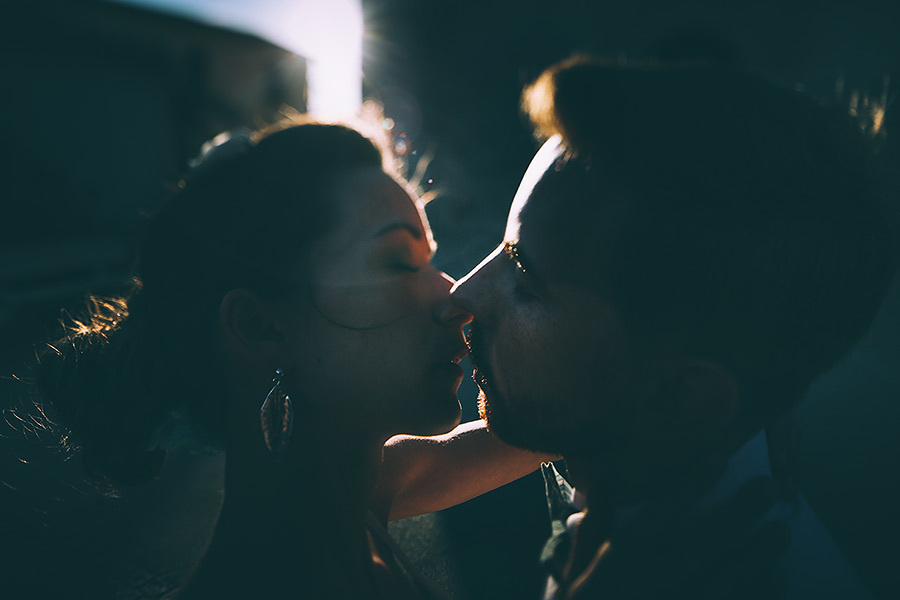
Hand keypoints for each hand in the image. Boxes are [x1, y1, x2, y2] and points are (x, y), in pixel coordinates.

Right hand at [563, 476, 789, 598]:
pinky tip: (780, 579)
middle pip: (699, 548)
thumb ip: (589, 526)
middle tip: (771, 487)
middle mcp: (647, 586)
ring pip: (721, 584)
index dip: (687, 487)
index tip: (718, 457)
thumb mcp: (572, 567)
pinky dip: (754, 595)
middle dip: (736, 517)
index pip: (655, 518)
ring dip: (754, 557)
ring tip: (782, 530)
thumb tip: (595, 479)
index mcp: (615, 564)